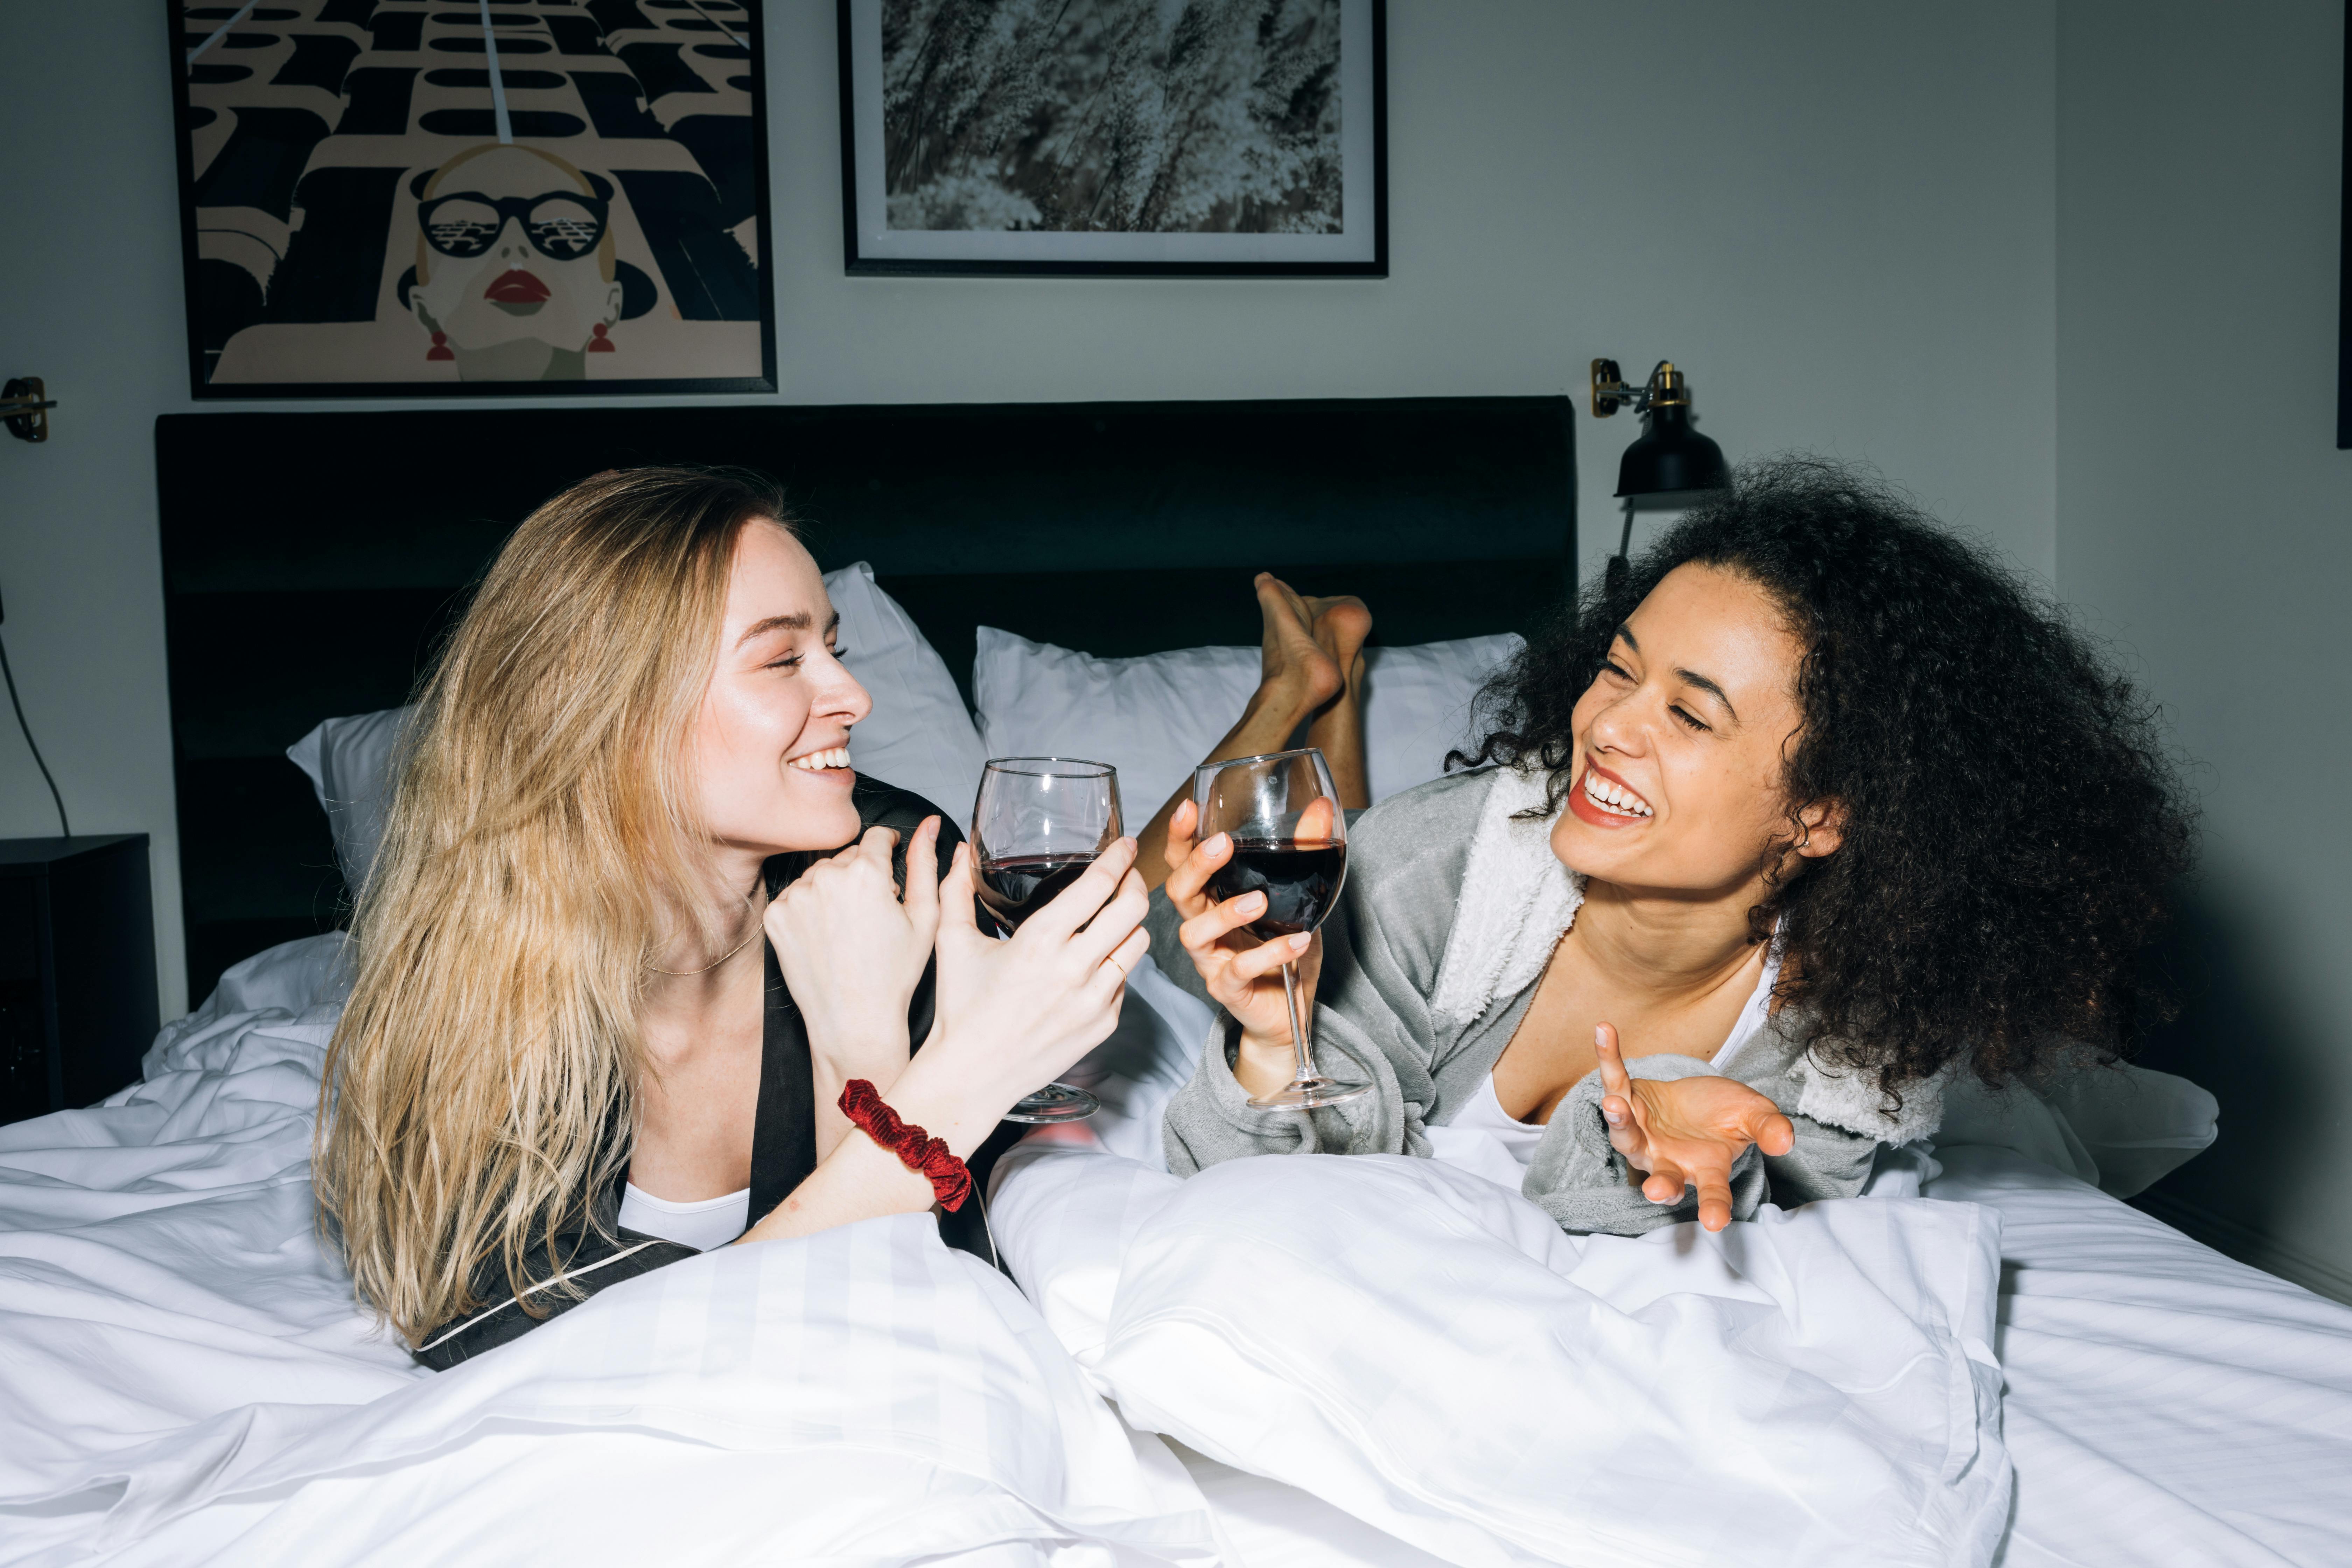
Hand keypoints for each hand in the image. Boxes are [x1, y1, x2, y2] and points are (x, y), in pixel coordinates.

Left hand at [765, 818, 940, 1079]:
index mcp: (866, 872)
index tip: (887, 865)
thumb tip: (928, 823)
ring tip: (848, 925)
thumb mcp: (925, 916)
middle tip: (872, 910)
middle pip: (847, 856)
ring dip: (834, 889)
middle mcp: (827, 877)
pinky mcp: (776, 915)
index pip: (876, 837)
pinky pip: (796, 895)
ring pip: (820, 874)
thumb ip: (925, 862)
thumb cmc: (895, 974)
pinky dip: (810, 907)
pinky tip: (826, 934)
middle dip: (861, 874)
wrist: (854, 1020)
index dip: (887, 850)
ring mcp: (796, 896)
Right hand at [906, 837, 1150, 1137]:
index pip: (1097, 885)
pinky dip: (1117, 964)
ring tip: (1117, 915)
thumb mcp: (952, 943)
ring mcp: (1094, 1000)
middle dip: (1135, 882)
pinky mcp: (1104, 1024)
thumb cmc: (961, 1010)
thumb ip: (956, 891)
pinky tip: (1097, 960)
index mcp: (1039, 942)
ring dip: (1131, 923)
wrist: (973, 1076)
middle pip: (1132, 909)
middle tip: (1127, 875)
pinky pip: (1126, 981)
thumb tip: (958, 853)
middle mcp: (1074, 969)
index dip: (1118, 857)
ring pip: (1138, 944)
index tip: (1125, 843)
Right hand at [1162, 798, 1324, 1093]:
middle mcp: (1203, 926)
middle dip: (1195, 865)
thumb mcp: (1298, 895)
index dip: (1180, 836)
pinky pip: (1238, 971)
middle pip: (1179, 892)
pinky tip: (1297, 941)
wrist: (1290, 1010)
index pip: (1183, 862)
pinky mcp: (1228, 989)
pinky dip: (1268, 955)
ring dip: (1225, 913)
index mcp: (1212, 898)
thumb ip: (1303, 852)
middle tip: (1222, 844)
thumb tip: (1321, 807)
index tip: (1189, 808)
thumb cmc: (1284, 945)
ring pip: (1195, 933)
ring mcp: (1211, 959)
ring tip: (1259, 901)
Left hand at [1594, 1023, 1795, 1232]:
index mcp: (1704, 1167)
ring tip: (1615, 1104)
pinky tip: (1605, 1031)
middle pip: (1662, 1178)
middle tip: (1656, 1190)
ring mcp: (1642, 1135)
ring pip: (1626, 1137)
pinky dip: (1608, 1057)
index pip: (1713, 1191)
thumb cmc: (1726, 1114)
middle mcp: (1668, 1159)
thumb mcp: (1753, 1116)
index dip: (1715, 1207)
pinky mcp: (1627, 1102)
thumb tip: (1785, 1142)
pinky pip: (1614, 1081)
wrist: (1700, 1097)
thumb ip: (1768, 1129)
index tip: (1716, 1224)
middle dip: (1660, 1185)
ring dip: (1619, 1122)